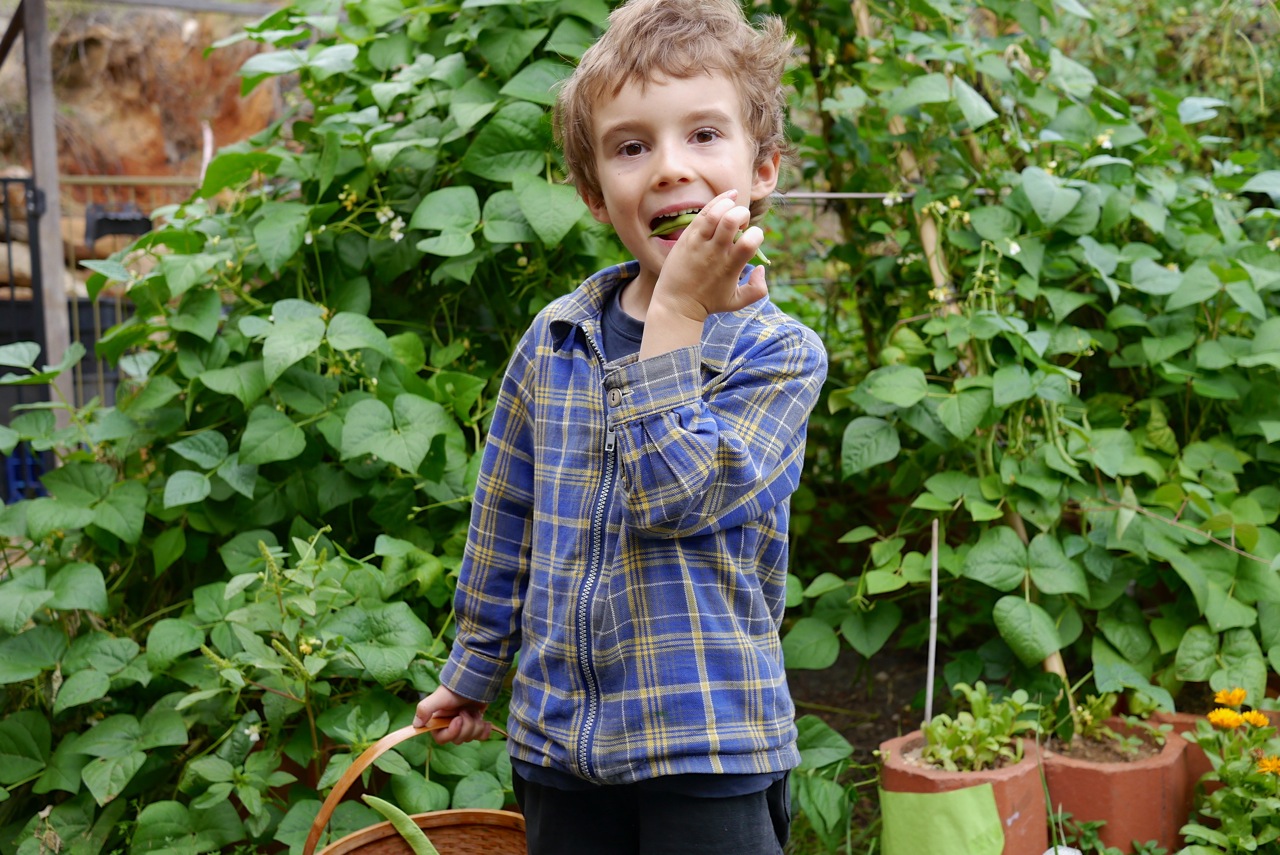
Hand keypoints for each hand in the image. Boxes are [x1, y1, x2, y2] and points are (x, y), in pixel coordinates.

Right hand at [412, 685, 492, 744]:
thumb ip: (425, 709)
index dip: (452, 732)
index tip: (458, 720)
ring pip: (470, 738)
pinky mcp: (475, 724)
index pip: (442, 739)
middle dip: (466, 726)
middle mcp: (450, 726)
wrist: (475, 681)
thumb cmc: (455, 689)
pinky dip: (484, 730)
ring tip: (475, 711)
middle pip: (458, 739)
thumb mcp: (438, 697)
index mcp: (438, 722)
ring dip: (475, 725)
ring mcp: (464, 726)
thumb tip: (416, 725)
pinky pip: (480, 737)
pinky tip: (485, 722)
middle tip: (467, 711)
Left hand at [653, 189, 767, 323]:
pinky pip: (702, 213)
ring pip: (715, 213)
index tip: (752, 238)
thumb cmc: (708, 302)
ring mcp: (699, 243)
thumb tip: (762, 268)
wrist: (676, 304)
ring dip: (729, 206)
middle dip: (743, 215)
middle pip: (731, 220)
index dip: (757, 235)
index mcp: (730, 267)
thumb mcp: (737, 302)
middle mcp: (715, 252)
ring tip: (731, 213)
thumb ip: (757, 290)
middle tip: (740, 224)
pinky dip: (717, 201)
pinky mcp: (687, 237)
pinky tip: (728, 198)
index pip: (749, 242)